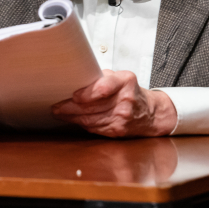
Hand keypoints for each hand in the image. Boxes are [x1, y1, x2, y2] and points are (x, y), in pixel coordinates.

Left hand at [51, 70, 177, 137]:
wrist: (151, 113)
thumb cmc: (131, 91)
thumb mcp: (121, 77)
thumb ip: (101, 77)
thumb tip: (76, 78)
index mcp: (125, 81)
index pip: (104, 88)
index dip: (87, 93)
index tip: (73, 95)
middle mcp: (125, 99)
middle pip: (92, 106)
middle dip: (71, 107)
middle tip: (56, 106)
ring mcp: (122, 117)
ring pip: (91, 119)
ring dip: (72, 117)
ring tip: (60, 112)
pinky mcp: (118, 130)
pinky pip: (94, 127)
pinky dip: (82, 123)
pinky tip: (73, 119)